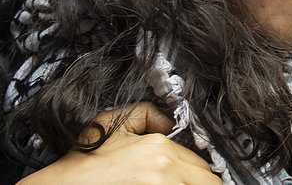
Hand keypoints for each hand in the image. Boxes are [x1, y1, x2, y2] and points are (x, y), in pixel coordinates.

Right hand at [18, 103, 220, 184]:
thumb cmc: (83, 162)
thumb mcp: (113, 123)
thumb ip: (149, 114)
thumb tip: (171, 124)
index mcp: (160, 149)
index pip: (202, 165)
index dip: (202, 172)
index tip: (203, 176)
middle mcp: (165, 171)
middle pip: (207, 182)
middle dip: (203, 182)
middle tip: (194, 181)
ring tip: (186, 184)